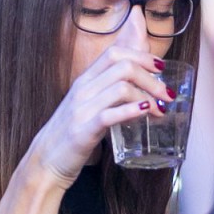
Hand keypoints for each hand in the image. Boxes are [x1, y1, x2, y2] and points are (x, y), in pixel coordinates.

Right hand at [26, 44, 172, 185]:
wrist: (46, 161)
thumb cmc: (73, 133)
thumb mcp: (90, 105)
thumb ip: (111, 91)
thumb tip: (140, 82)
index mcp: (85, 80)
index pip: (114, 52)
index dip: (142, 55)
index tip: (161, 67)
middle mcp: (83, 89)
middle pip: (123, 66)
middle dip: (152, 77)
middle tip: (167, 94)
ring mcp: (81, 109)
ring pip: (121, 87)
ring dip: (148, 96)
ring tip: (161, 110)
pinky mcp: (83, 131)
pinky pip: (109, 115)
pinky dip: (132, 111)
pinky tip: (146, 113)